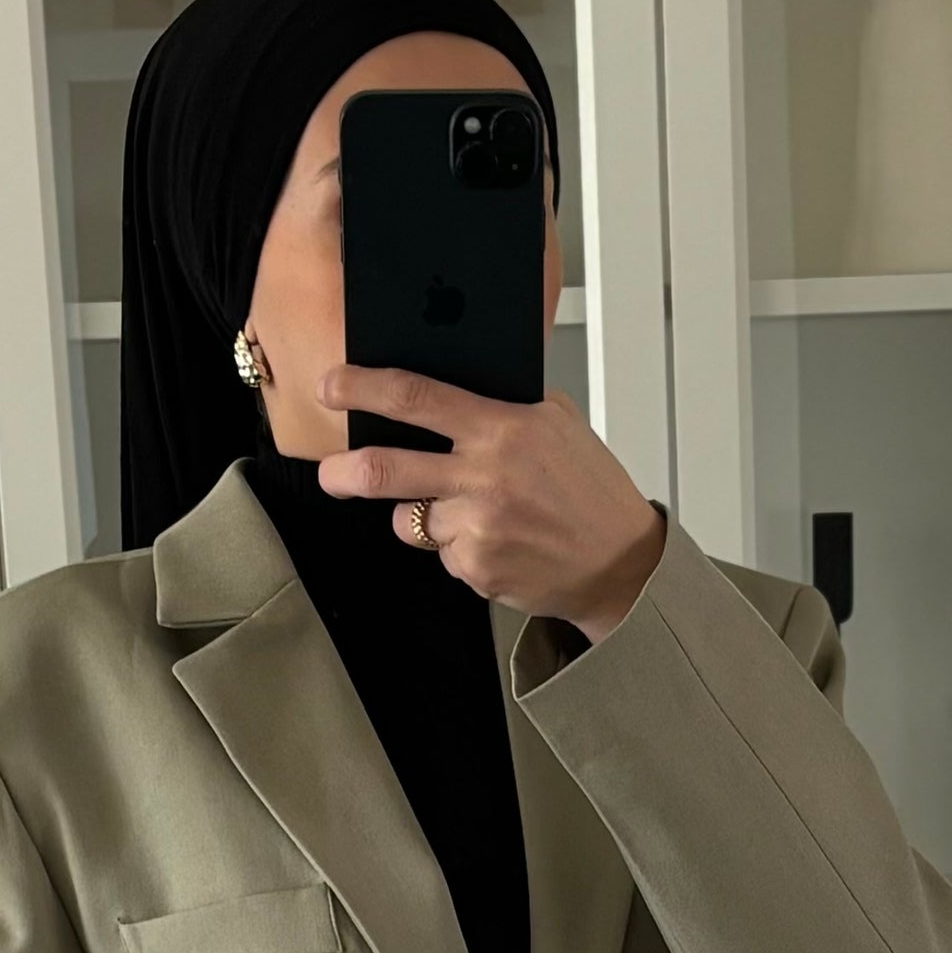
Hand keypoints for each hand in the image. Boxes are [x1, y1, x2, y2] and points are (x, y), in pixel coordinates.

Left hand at [316, 365, 665, 636]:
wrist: (620, 563)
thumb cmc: (589, 491)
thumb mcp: (557, 423)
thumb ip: (504, 404)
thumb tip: (449, 385)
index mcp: (503, 428)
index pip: (415, 397)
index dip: (362, 388)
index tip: (331, 385)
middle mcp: (485, 475)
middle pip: (386, 469)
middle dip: (345, 472)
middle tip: (332, 473)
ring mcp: (478, 526)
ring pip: (409, 519)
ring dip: (423, 516)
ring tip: (472, 513)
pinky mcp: (476, 567)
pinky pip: (440, 554)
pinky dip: (458, 548)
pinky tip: (498, 542)